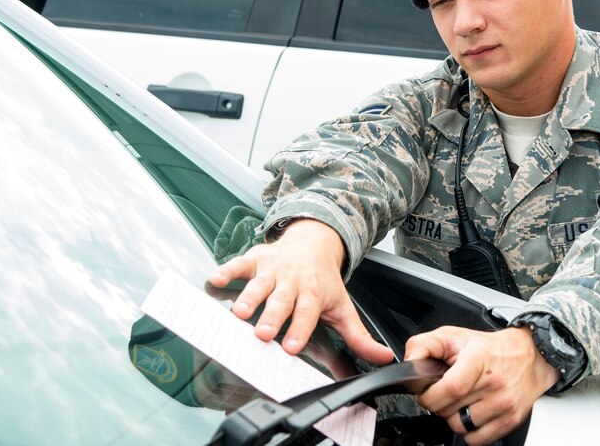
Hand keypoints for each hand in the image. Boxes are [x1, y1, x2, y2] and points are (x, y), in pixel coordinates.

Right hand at [208, 219, 393, 364]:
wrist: (314, 241)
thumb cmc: (324, 281)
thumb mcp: (343, 307)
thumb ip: (359, 337)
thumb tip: (384, 358)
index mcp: (313, 293)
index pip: (307, 313)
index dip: (300, 330)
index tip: (291, 348)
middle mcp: (292, 280)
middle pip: (281, 301)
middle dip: (272, 317)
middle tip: (262, 333)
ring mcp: (272, 269)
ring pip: (259, 284)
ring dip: (248, 297)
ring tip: (239, 313)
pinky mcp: (255, 259)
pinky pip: (239, 264)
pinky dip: (227, 270)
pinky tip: (215, 279)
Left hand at [405, 326, 559, 444]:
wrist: (529, 356)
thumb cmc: (488, 348)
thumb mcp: (453, 335)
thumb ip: (424, 345)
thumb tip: (408, 364)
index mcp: (478, 358)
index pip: (450, 388)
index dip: (430, 395)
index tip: (427, 392)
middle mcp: (494, 383)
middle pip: (449, 411)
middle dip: (439, 405)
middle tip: (446, 392)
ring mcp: (504, 404)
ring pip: (460, 427)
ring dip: (454, 418)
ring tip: (462, 400)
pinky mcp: (511, 420)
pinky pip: (476, 440)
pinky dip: (469, 430)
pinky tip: (473, 412)